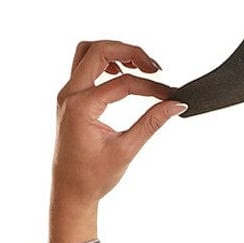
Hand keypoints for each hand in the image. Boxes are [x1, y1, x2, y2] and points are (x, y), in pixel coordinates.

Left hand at [51, 39, 183, 208]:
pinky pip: (84, 67)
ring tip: (139, 66)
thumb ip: (151, 123)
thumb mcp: (126, 150)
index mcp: (81, 107)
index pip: (123, 83)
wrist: (70, 192)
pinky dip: (104, 63)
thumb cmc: (93, 177)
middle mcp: (70, 95)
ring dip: (114, 52)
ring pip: (87, 52)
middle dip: (130, 52)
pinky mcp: (70, 98)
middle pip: (99, 50)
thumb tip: (175, 105)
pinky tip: (121, 74)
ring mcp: (67, 94)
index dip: (151, 86)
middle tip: (155, 68)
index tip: (171, 95)